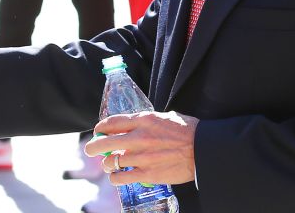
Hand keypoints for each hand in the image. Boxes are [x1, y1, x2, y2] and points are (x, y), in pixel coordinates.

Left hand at [84, 111, 198, 186]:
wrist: (204, 150)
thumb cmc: (189, 131)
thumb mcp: (166, 117)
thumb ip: (149, 120)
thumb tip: (137, 123)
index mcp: (144, 120)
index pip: (112, 122)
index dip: (101, 127)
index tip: (98, 131)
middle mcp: (139, 138)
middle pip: (106, 142)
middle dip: (94, 147)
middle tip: (90, 150)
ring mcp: (142, 157)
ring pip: (112, 162)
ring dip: (108, 164)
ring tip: (109, 165)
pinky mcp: (148, 174)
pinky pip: (122, 177)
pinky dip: (116, 178)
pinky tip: (117, 177)